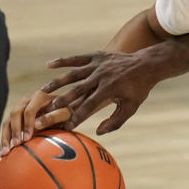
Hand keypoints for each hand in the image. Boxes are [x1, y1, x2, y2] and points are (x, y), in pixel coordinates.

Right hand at [0, 90, 72, 155]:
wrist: (65, 110)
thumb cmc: (68, 112)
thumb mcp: (66, 114)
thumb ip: (53, 117)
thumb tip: (36, 125)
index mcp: (39, 96)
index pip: (29, 110)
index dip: (27, 124)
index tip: (28, 138)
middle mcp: (26, 100)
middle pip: (14, 114)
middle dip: (15, 130)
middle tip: (18, 144)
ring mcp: (19, 107)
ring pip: (7, 121)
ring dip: (5, 137)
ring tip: (5, 152)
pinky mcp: (16, 117)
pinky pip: (7, 128)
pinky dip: (5, 140)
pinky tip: (4, 152)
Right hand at [41, 50, 158, 134]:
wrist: (147, 64)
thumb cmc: (138, 89)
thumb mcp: (131, 107)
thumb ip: (115, 121)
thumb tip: (98, 132)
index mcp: (109, 89)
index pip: (89, 106)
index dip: (77, 117)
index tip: (66, 127)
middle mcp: (101, 76)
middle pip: (77, 90)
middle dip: (61, 102)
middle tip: (47, 111)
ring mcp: (98, 65)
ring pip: (73, 74)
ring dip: (57, 83)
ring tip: (42, 92)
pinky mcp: (96, 56)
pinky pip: (77, 58)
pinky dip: (63, 61)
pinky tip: (49, 65)